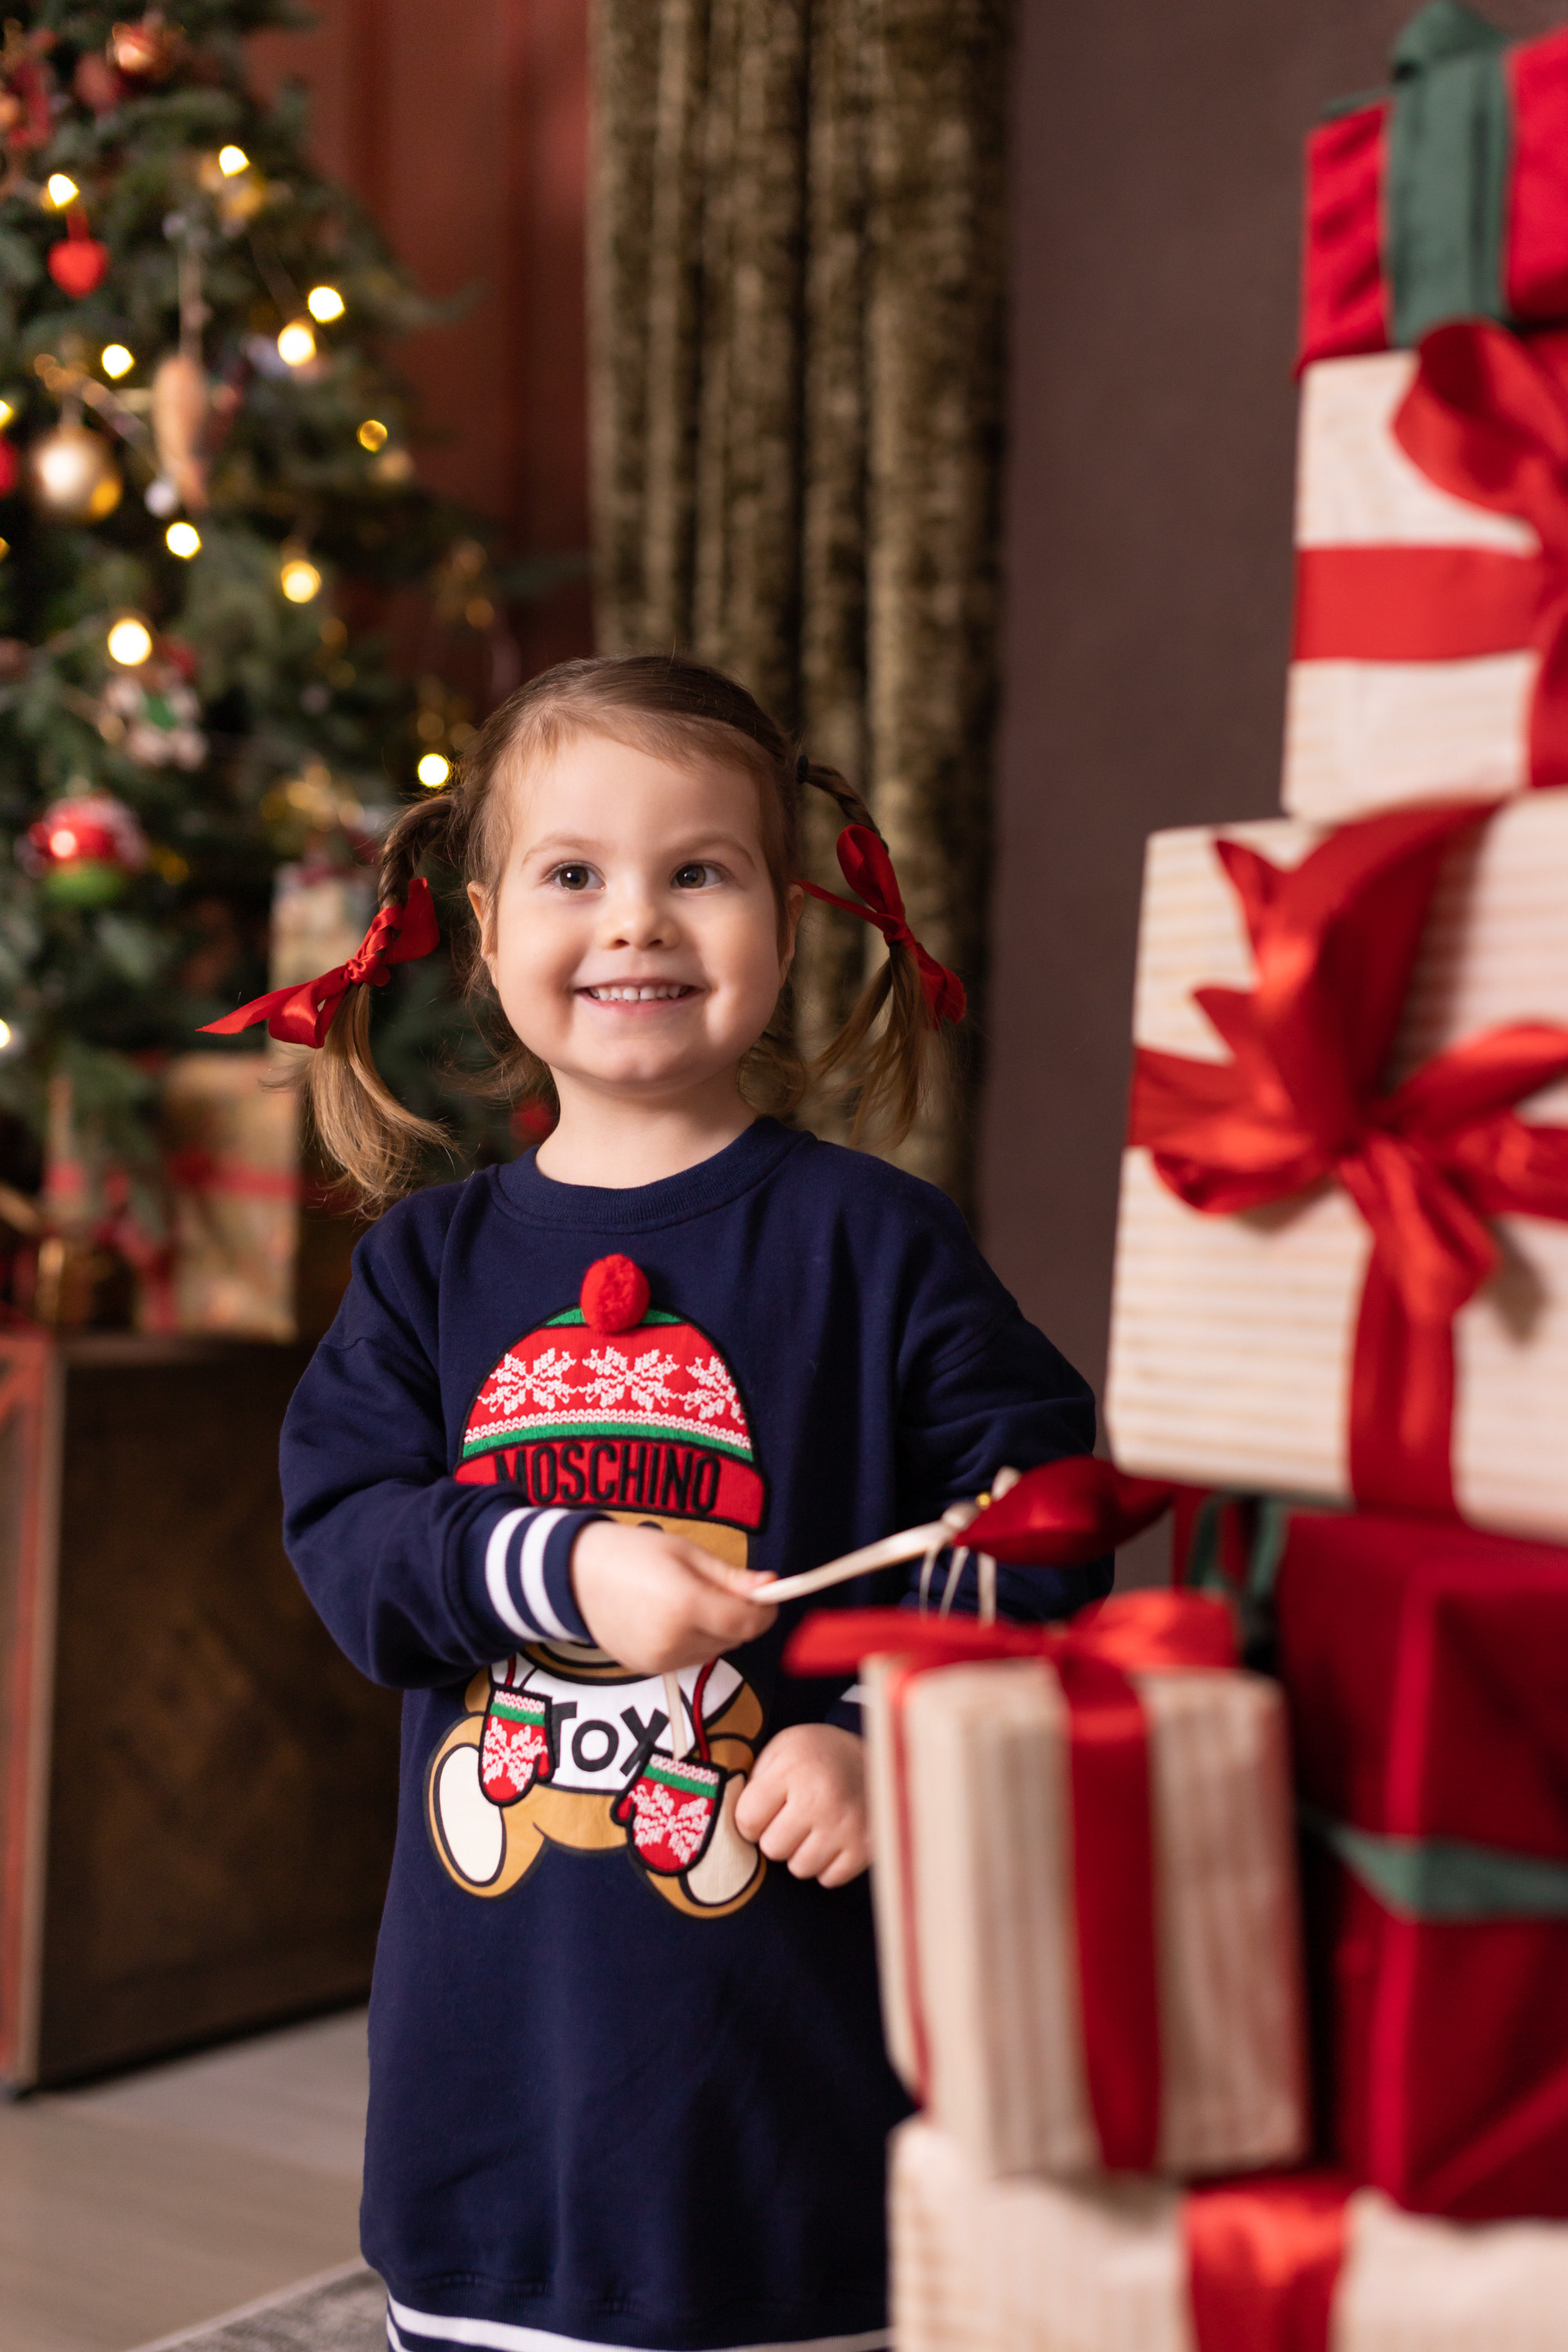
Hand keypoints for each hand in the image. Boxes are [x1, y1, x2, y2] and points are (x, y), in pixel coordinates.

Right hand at [570, 1519, 776, 1672]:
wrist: (576, 1575)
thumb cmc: (633, 1553)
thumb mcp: (686, 1552)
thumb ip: (731, 1577)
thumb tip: (771, 1586)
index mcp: (685, 1605)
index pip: (748, 1623)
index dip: (765, 1609)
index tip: (767, 1593)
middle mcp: (673, 1641)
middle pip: (734, 1638)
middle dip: (738, 1616)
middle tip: (718, 1587)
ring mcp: (659, 1660)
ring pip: (715, 1651)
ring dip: (716, 1630)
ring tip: (688, 1599)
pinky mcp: (648, 1669)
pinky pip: (690, 1658)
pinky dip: (694, 1641)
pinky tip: (671, 1617)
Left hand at [734, 1722, 867, 1886]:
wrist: (881, 1757)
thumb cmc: (818, 1756)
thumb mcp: (782, 1750)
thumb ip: (753, 1781)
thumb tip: (724, 1821)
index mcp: (793, 1768)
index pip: (746, 1820)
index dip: (750, 1819)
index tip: (763, 1810)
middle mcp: (821, 1798)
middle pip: (772, 1848)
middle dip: (776, 1836)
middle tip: (792, 1817)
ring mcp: (846, 1826)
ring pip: (799, 1868)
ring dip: (801, 1853)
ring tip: (814, 1827)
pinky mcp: (866, 1848)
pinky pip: (828, 1878)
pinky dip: (827, 1864)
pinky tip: (834, 1838)